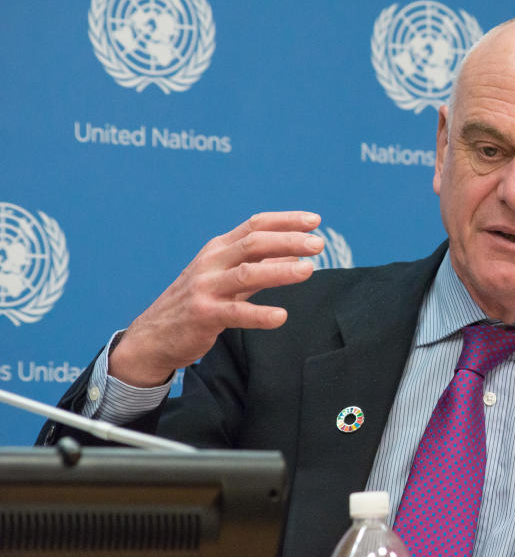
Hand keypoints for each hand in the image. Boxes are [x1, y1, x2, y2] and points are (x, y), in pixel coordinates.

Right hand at [108, 211, 323, 386]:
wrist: (154, 335)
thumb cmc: (198, 302)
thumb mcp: (226, 277)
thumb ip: (258, 264)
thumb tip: (296, 252)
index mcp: (219, 249)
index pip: (255, 225)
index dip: (286, 221)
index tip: (314, 221)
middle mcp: (211, 262)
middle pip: (254, 243)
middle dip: (289, 240)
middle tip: (319, 244)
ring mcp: (205, 288)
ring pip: (247, 273)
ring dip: (280, 270)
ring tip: (308, 269)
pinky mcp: (203, 315)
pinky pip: (235, 313)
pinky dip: (260, 315)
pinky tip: (281, 316)